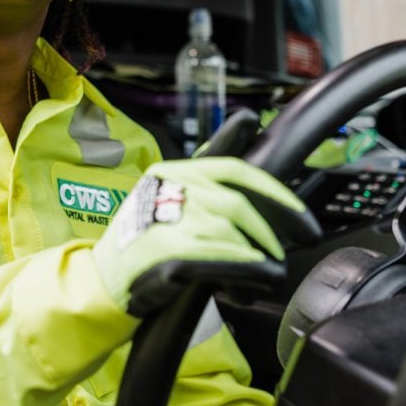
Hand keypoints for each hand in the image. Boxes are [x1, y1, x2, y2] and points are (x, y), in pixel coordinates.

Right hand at [91, 157, 317, 314]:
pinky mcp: (165, 255)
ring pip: (232, 234)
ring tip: (267, 277)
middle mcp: (168, 189)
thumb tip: (249, 120)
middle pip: (238, 205)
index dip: (276, 195)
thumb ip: (211, 174)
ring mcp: (165, 222)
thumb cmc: (144, 240)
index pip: (235, 169)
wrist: (101, 279)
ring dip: (260, 259)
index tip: (303, 222)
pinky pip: (219, 261)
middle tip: (286, 255)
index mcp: (173, 171)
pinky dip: (245, 273)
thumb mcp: (171, 196)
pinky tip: (253, 284)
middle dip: (272, 234)